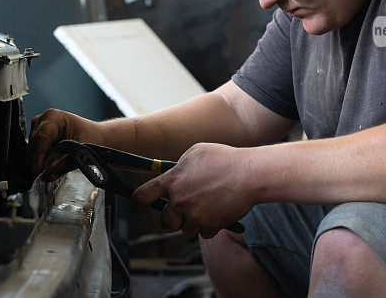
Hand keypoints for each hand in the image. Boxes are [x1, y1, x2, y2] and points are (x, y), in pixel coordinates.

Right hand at [27, 109, 102, 174]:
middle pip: (34, 142)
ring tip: (45, 170)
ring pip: (31, 147)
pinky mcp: (39, 137)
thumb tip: (50, 170)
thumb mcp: (82, 148)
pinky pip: (33, 150)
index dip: (38, 154)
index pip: (41, 136)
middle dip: (36, 158)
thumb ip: (65, 161)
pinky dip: (39, 159)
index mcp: (55, 117)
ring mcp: (39, 128)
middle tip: (41, 173)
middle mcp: (44, 120)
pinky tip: (46, 166)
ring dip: (37, 160)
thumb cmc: (90, 136)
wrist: (95, 135)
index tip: (38, 168)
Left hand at [130, 142, 254, 238]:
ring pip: (185, 230)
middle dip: (172, 219)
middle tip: (184, 210)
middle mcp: (180, 199)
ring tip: (207, 207)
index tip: (136, 207)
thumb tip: (173, 174)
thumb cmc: (225, 159)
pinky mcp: (209, 225)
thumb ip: (180, 165)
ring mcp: (194, 214)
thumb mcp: (196, 152)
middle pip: (165, 222)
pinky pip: (203, 233)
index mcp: (174, 179)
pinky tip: (218, 211)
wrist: (249, 174)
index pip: (143, 195)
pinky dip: (209, 226)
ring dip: (193, 222)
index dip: (135, 204)